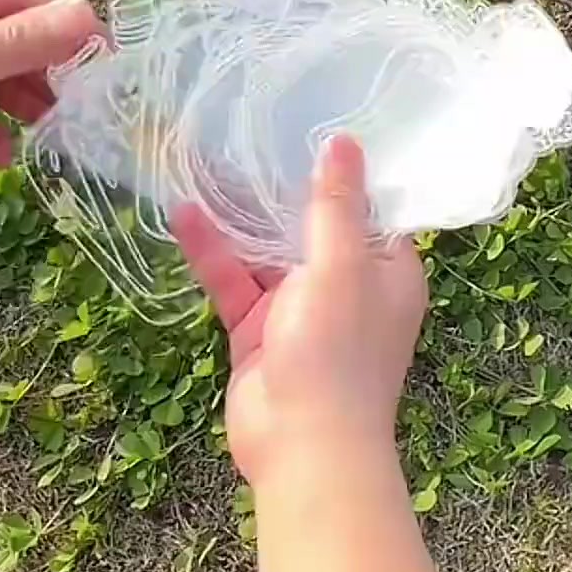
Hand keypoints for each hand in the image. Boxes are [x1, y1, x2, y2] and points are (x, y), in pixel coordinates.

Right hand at [175, 137, 427, 487]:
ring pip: (267, 251)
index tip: (314, 122)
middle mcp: (347, 285)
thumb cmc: (338, 352)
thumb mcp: (341, 266)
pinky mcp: (258, 332)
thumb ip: (336, 205)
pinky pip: (235, 282)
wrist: (304, 449)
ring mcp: (300, 310)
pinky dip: (213, 253)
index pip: (371, 209)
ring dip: (239, 216)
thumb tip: (344, 143)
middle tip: (246, 128)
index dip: (344, 171)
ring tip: (203, 161)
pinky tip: (184, 215)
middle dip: (279, 186)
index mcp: (387, 271)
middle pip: (311, 225)